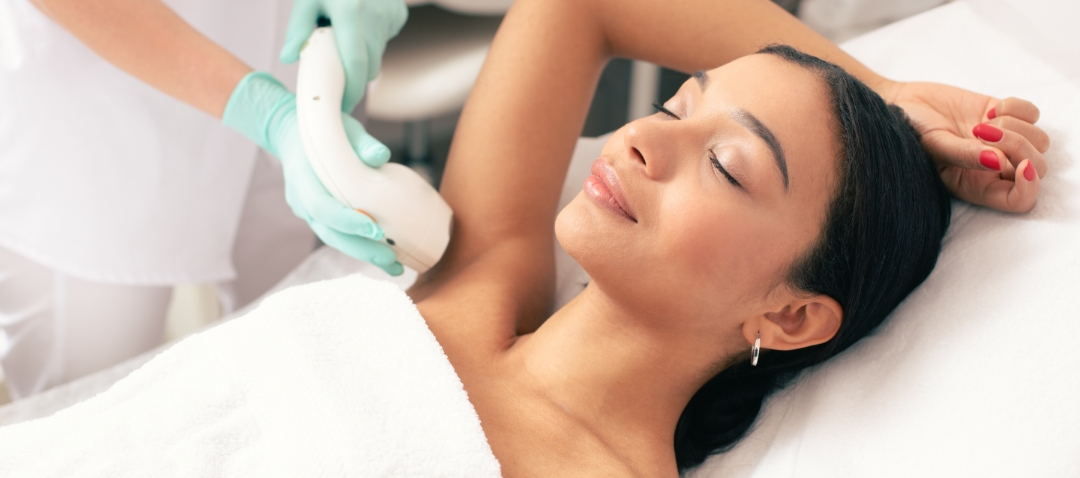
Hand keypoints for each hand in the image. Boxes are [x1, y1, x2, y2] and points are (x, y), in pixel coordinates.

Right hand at [223, 72, 403, 274]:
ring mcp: (307, 211)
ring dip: (363, 253)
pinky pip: (337, 234)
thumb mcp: (342, 129)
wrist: (294, 134)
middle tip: (391, 260)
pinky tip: (384, 253)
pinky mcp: (318, 216)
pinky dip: (359, 244)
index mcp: (302, 179)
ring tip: (394, 265)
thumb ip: (361, 142)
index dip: (348, 222)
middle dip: (361, 249)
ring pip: (333, 238)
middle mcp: (302, 201)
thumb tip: (381, 155)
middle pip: (329, 233)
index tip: (376, 230)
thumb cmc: (323, 130)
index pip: (322, 208)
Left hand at [280, 0, 407, 112]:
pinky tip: (360, 25)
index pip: (355, 64)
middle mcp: (375, 16)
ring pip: (378, 55)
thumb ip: (298, 28)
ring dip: (361, 57)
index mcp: (351, 13)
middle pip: (369, 66)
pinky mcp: (399, 15)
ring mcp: (391, 16)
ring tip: (344, 39)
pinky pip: (385, 40)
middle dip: (354, 77)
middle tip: (335, 76)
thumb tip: (289, 57)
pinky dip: (371, 41)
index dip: (350, 90)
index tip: (341, 105)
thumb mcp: (307, 0)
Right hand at [882, 81, 1050, 212]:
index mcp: (977, 186)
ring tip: (982, 123)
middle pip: (1036, 167)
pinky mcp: (1007, 116)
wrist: (903, 104)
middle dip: (1018, 147)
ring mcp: (1004, 142)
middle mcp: (995, 169)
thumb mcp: (933, 147)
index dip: (1029, 187)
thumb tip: (999, 161)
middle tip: (981, 132)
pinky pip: (1033, 114)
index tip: (1021, 165)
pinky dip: (1017, 108)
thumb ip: (965, 155)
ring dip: (1016, 127)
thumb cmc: (910, 133)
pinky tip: (991, 109)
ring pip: (1040, 141)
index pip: (1020, 200)